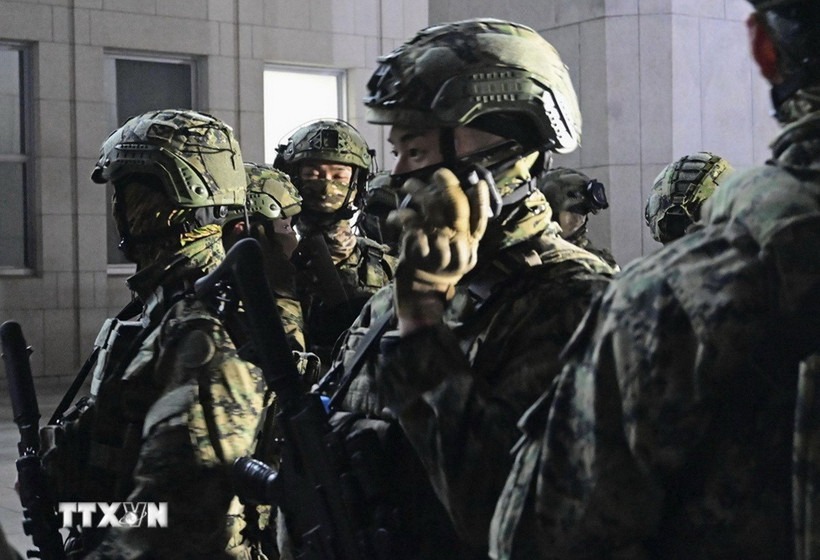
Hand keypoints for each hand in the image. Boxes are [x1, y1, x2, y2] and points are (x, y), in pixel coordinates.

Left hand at [389, 168, 489, 332]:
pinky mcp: (418, 256)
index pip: (480, 220)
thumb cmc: (438, 264)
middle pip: (457, 212)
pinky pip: (412, 228)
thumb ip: (465, 227)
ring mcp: (438, 254)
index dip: (479, 199)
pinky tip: (395, 214)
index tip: (475, 180)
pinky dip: (402, 217)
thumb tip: (473, 189)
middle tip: (439, 173)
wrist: (421, 294)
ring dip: (419, 194)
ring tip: (409, 185)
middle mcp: (458, 251)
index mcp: (470, 248)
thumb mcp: (458, 250)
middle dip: (448, 187)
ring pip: (432, 215)